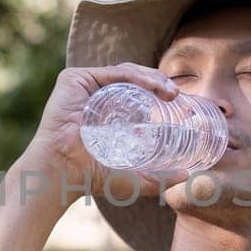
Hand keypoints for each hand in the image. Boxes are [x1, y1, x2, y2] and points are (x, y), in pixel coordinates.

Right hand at [21, 62, 193, 206]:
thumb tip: (188, 178)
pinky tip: (153, 87)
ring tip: (170, 92)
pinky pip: (113, 72)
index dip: (160, 93)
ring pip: (126, 72)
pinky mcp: (75, 78)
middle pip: (133, 79)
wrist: (62, 173)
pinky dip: (137, 76)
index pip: (136, 94)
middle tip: (178, 96)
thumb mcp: (132, 177)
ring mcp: (84, 85)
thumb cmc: (90, 177)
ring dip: (152, 78)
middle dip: (159, 82)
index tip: (182, 104)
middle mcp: (94, 95)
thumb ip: (159, 178)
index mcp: (105, 111)